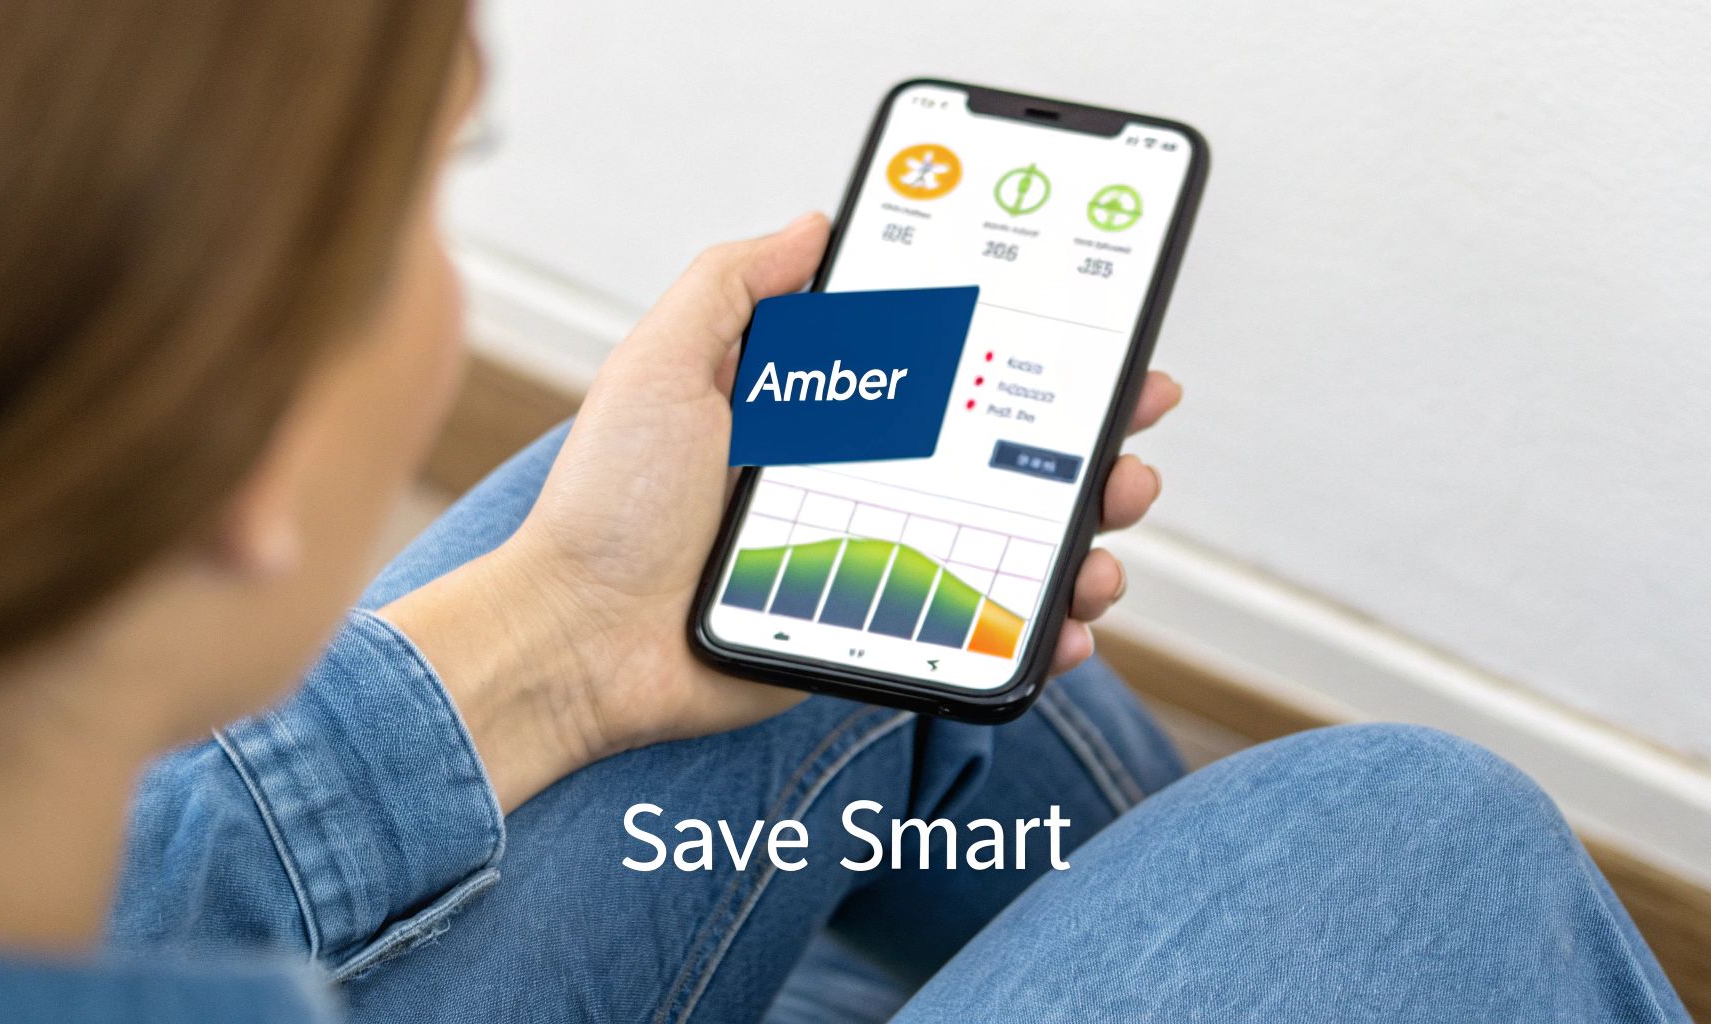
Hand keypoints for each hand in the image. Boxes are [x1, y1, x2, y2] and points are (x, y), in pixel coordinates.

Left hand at [384, 214, 1183, 810]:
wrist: (580, 640)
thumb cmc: (611, 505)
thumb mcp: (663, 364)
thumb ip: (733, 286)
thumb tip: (812, 225)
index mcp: (824, 414)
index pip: (950, 373)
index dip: (1027, 356)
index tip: (1094, 341)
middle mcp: (861, 483)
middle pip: (1003, 458)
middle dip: (1086, 445)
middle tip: (1130, 438)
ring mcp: (875, 561)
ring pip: (1012, 546)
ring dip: (1082, 535)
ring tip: (1106, 535)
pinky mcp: (875, 634)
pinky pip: (978, 629)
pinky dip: (1037, 629)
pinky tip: (1067, 621)